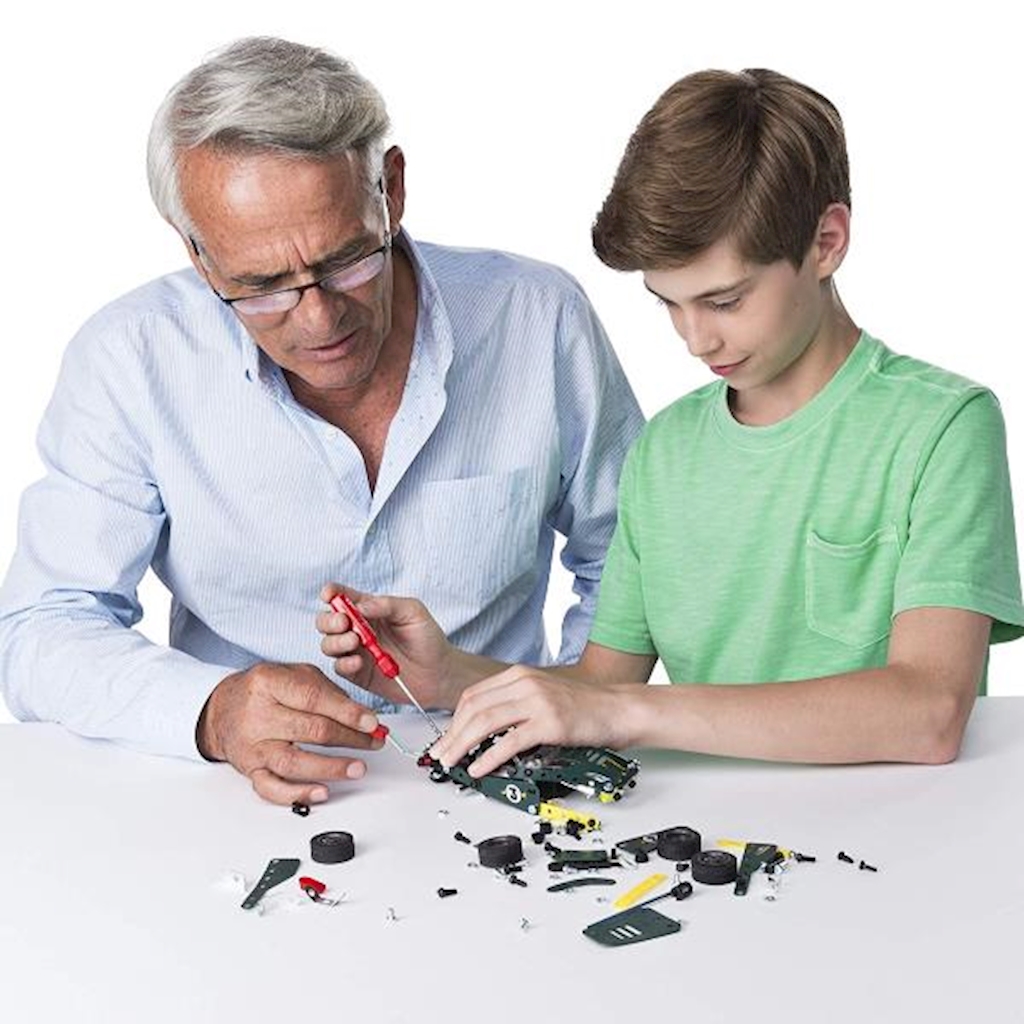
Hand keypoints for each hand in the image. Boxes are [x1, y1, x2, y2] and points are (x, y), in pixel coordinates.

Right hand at [197, 661, 382, 804]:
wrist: (222, 708)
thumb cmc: (263, 690)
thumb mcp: (293, 674)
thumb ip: (327, 692)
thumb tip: (363, 717)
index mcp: (269, 683)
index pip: (314, 698)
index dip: (347, 712)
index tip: (372, 722)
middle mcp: (258, 715)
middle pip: (311, 730)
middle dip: (350, 738)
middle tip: (374, 742)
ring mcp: (253, 745)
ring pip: (294, 762)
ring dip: (331, 767)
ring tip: (357, 768)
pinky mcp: (250, 770)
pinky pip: (272, 788)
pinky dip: (298, 794)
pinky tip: (322, 792)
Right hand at [316, 583, 458, 709]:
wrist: (439, 673)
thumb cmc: (428, 638)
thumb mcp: (412, 612)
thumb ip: (386, 604)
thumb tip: (359, 606)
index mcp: (369, 609)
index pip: (342, 596)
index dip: (331, 593)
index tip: (328, 594)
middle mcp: (358, 629)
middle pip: (327, 621)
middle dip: (329, 620)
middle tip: (344, 622)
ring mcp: (356, 652)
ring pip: (328, 644)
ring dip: (336, 641)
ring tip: (356, 641)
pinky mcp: (357, 674)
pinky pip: (339, 668)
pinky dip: (344, 663)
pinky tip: (359, 662)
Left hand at [428, 665, 629, 777]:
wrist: (619, 709)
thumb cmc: (585, 707)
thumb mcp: (544, 695)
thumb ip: (516, 704)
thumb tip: (485, 730)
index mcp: (520, 675)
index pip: (474, 695)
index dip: (454, 720)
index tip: (445, 739)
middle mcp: (525, 682)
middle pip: (474, 708)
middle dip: (451, 735)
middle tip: (440, 755)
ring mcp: (537, 701)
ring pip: (485, 722)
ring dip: (462, 745)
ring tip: (452, 763)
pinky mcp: (549, 722)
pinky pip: (509, 741)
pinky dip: (488, 757)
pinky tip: (479, 768)